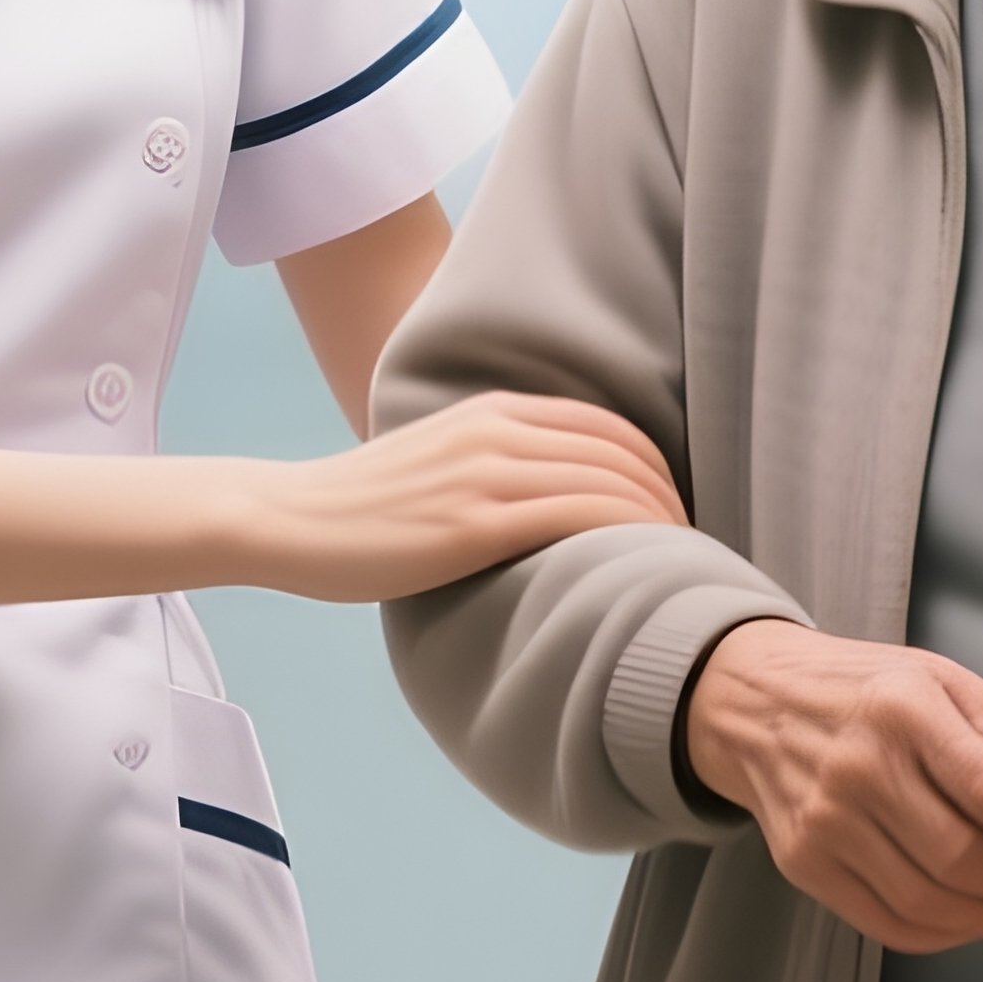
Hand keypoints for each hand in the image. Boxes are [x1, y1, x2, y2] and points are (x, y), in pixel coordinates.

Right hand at [234, 391, 689, 602]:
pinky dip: (626, 536)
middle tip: (693, 550)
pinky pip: (576, 516)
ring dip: (660, 525)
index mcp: (494, 412)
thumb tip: (548, 503)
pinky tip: (645, 567)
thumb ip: (493, 464)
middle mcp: (498, 432)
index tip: (676, 514)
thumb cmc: (361, 507)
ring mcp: (486, 475)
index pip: (610, 428)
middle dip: (672, 499)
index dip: (658, 469)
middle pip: (623, 454)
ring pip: (609, 483)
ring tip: (679, 570)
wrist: (289, 519)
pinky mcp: (472, 523)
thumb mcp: (437, 460)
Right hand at [686, 619, 982, 953]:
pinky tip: (965, 919)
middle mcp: (858, 767)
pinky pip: (884, 922)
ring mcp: (823, 821)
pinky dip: (939, 935)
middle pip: (964, 857)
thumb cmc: (861, 690)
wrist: (749, 703)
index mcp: (902, 709)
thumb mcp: (936, 679)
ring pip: (927, 901)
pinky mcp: (801, 862)